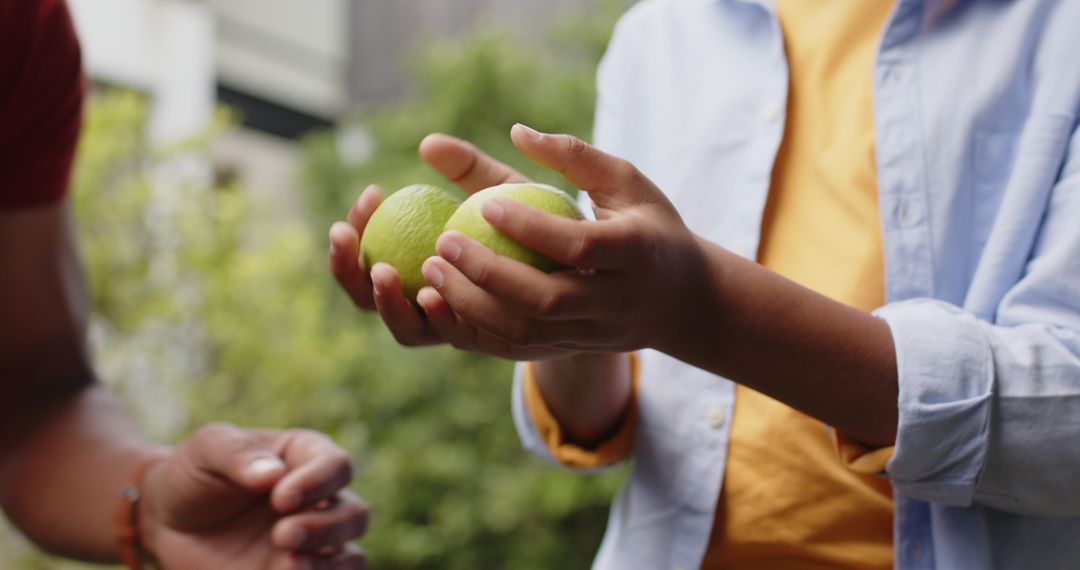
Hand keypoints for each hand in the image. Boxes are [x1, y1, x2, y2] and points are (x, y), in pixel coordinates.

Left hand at [139, 423, 367, 569]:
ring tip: (286, 566)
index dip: (318, 483)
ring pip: (351, 558)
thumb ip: (237, 454)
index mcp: (308, 458)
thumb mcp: (207, 449)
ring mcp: (312, 544)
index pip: (337, 466)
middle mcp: (320, 502)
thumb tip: (273, 474)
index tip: (281, 498)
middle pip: (355, 515)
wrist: (166, 520)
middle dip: (325, 528)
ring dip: (328, 565)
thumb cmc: (195, 474)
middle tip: (283, 535)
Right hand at [328, 134, 571, 359]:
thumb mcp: (507, 194)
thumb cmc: (546, 226)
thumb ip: (471, 171)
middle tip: (343, 234)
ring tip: (382, 268)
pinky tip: (433, 293)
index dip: (352, 235)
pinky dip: (439, 320)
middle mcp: (433, 306)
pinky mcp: (491, 347)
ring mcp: (459, 330)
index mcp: (421, 271)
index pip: (368, 259)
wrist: (601, 276)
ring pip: (408, 329)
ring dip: (387, 302)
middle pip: (371, 299)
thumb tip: (429, 142)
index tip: (365, 197)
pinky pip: (456, 338)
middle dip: (347, 271)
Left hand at [417, 124, 707, 353]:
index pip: (579, 246)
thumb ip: (575, 155)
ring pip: (525, 334)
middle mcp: (616, 301)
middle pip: (545, 300)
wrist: (683, 300)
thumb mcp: (626, 182)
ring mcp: (593, 334)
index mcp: (637, 252)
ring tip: (430, 270)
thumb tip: (517, 131)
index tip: (487, 205)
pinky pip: (516, 350)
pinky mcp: (572, 350)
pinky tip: (442, 300)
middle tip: (442, 243)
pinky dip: (475, 330)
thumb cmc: (649, 225)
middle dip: (488, 274)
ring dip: (471, 306)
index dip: (531, 230)